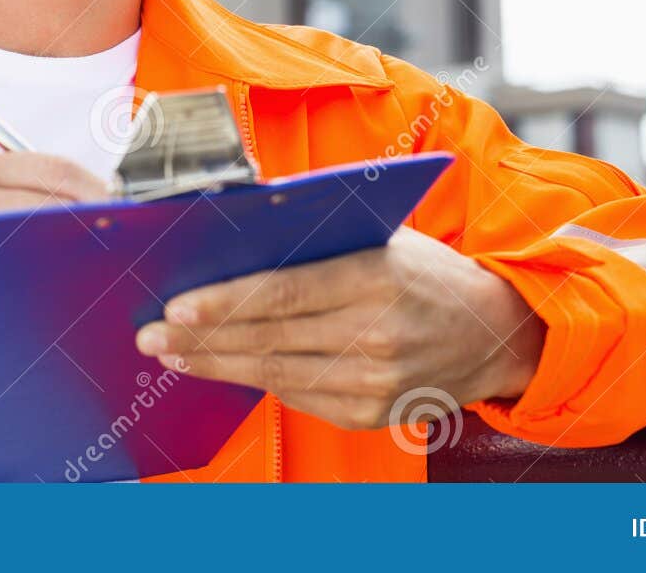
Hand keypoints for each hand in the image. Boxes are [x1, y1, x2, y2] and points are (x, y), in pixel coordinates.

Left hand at [134, 226, 545, 431]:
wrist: (493, 331)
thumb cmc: (429, 272)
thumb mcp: (384, 237)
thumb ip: (320, 239)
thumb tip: (240, 232)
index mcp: (376, 277)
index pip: (284, 293)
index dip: (224, 303)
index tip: (176, 307)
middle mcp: (376, 333)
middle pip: (269, 338)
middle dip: (201, 338)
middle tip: (151, 335)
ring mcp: (375, 380)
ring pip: (276, 374)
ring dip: (217, 364)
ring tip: (173, 354)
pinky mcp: (371, 411)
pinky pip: (300, 396)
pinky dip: (258, 380)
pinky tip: (225, 367)